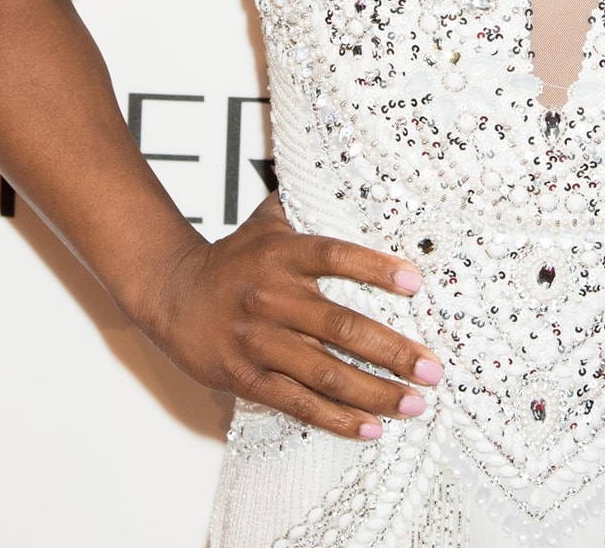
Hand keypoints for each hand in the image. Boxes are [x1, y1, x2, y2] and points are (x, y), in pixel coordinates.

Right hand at [139, 193, 442, 440]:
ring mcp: (258, 341)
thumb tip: (353, 177)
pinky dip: (336, 418)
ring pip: (324, 373)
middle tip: (433, 370)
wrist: (172, 293)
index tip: (416, 282)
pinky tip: (370, 427)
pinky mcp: (246, 378)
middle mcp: (272, 297)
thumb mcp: (268, 221)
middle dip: (393, 352)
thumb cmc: (233, 257)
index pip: (335, 256)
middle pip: (340, 326)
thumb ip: (308, 203)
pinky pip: (297, 402)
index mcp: (282, 254)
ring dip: (375, 393)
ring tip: (414, 403)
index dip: (376, 268)